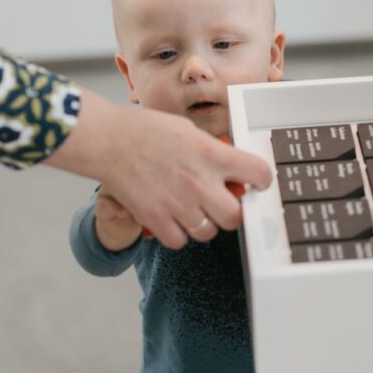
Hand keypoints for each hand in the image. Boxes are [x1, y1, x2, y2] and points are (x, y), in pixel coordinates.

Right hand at [45, 90, 271, 249]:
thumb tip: (233, 171)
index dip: (262, 180)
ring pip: (208, 232)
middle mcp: (200, 181)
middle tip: (221, 203)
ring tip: (189, 207)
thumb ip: (214, 154)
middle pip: (236, 216)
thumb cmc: (148, 131)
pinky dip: (177, 233)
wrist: (110, 141)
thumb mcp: (190, 132)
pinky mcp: (157, 219)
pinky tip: (171, 217)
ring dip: (203, 223)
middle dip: (231, 211)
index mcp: (212, 154)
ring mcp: (179, 203)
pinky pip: (180, 241)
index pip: (259, 173)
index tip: (256, 183)